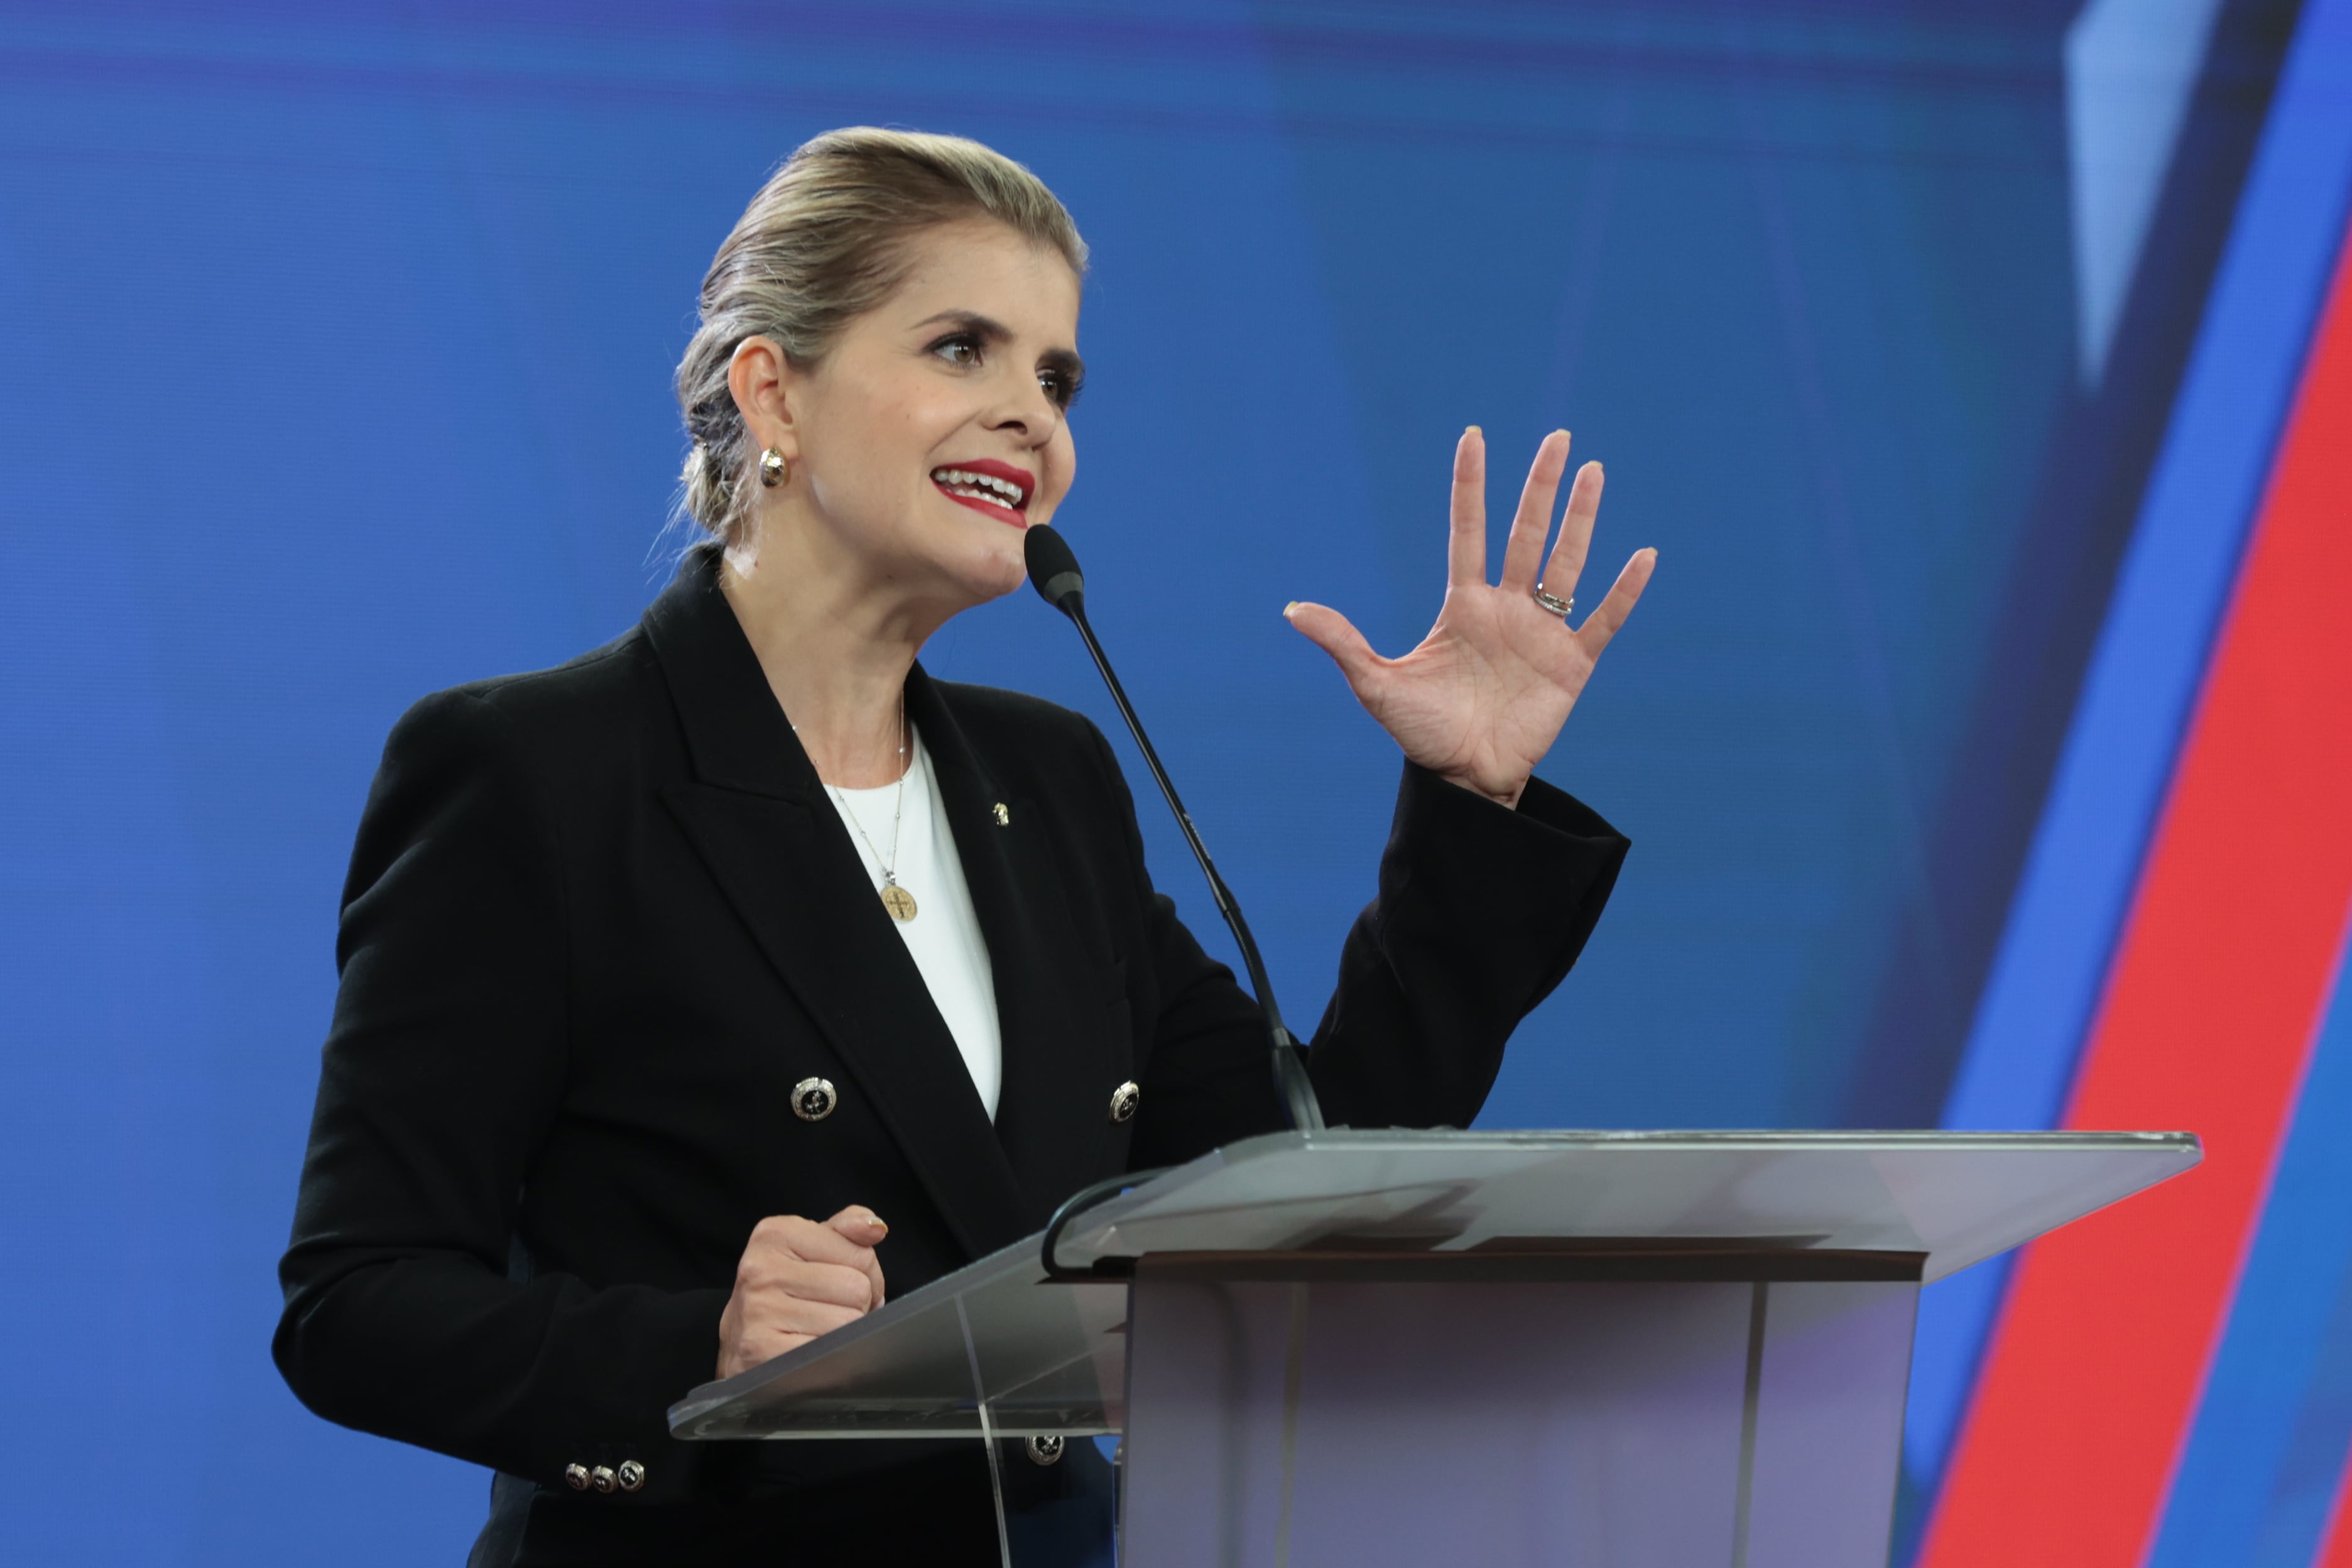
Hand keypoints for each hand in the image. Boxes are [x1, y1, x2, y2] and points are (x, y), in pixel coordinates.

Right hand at [715, 1205, 888, 1378]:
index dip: (866, 1275)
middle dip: (857, 1305)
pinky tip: (812, 1353)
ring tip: (820, 1330)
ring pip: (847, 1323)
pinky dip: (830, 1358)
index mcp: (775, 1234)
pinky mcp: (762, 1351)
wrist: (739, 1342)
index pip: (861, 1255)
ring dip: (845, 1333)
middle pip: (857, 1289)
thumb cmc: (784, 1291)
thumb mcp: (811, 1248)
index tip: (842, 1284)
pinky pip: (829, 1353)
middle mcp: (761, 1270)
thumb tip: (875, 1227)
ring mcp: (759, 1311)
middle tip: (831, 1311)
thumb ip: (847, 1229)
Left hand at [1285, 427, 1654, 807]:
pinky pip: (1603, 620)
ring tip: (1593, 471)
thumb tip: (1291, 610)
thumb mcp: (1376, 685)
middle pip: (1526, 534)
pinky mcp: (1571, 664)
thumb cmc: (1421, 732)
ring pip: (1566, 563)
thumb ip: (1342, 643)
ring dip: (1581, 520)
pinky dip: (1624, 591)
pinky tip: (1643, 554)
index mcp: (1463, 606)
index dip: (1470, 485)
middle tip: (1557, 436)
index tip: (1474, 436)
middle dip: (1540, 487)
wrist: (1463, 779)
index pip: (1468, 531)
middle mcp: (1506, 609)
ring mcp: (1542, 633)